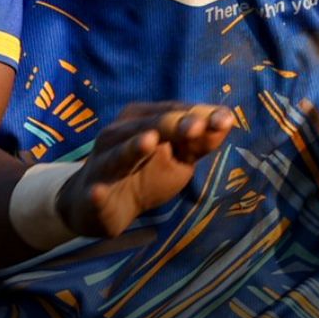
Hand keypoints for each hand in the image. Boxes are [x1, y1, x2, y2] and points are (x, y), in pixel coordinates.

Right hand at [60, 102, 235, 238]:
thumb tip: (226, 120)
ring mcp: (103, 163)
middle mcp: (119, 134)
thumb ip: (200, 141)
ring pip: (119, 154)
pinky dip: (97, 192)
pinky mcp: (92, 193)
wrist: (100, 206)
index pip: (173, 110)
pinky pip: (95, 192)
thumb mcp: (179, 157)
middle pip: (149, 125)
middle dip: (172, 125)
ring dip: (133, 148)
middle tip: (196, 128)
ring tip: (149, 141)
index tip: (226, 120)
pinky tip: (98, 192)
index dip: (199, 114)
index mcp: (141, 118)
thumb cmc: (145, 173)